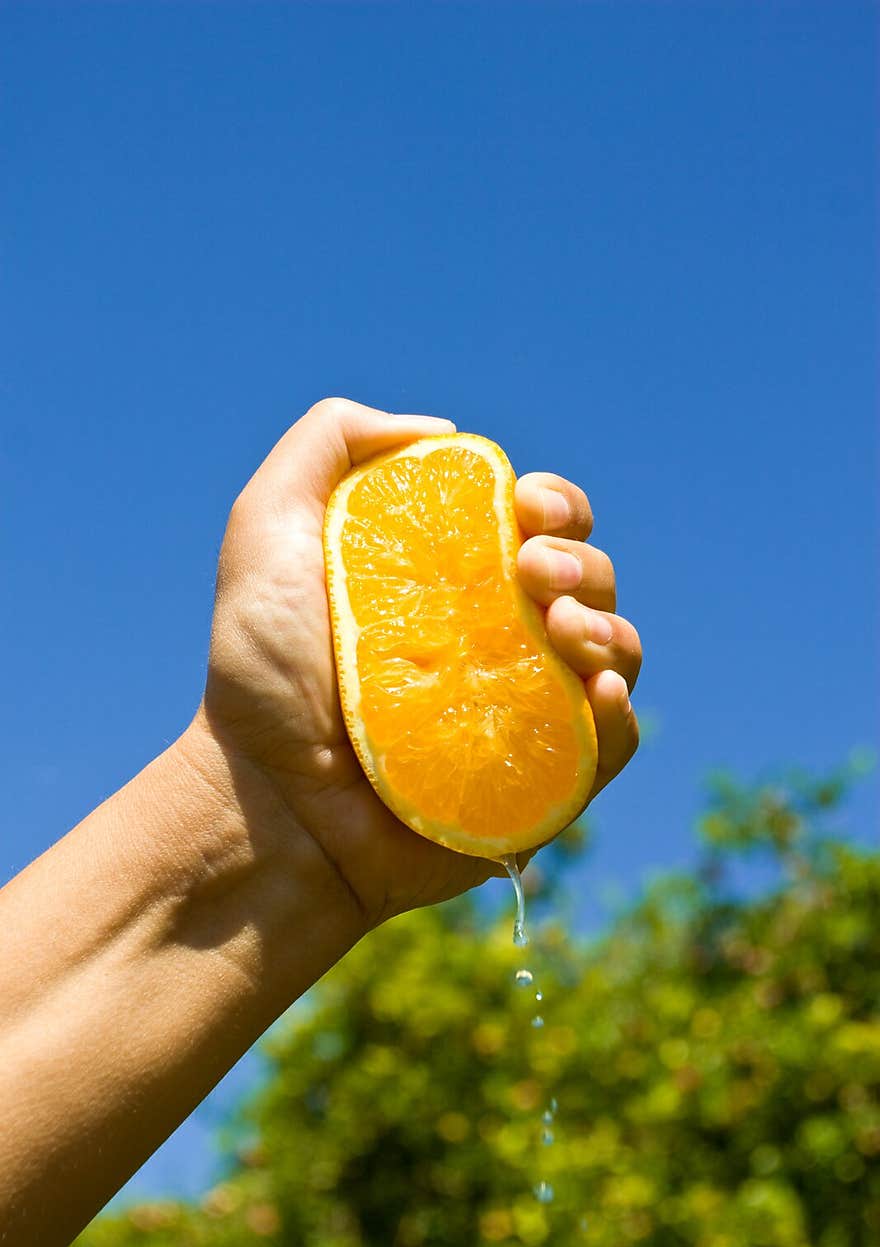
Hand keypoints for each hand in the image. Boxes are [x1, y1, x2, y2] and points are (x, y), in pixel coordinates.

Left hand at [197, 399, 640, 932]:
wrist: (267, 798)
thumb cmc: (261, 674)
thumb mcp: (269, 527)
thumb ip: (330, 443)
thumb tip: (443, 433)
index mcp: (458, 584)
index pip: (545, 526)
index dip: (556, 503)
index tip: (524, 509)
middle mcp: (503, 642)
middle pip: (590, 580)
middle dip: (580, 560)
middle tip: (532, 573)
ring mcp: (528, 713)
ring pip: (617, 651)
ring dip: (608, 626)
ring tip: (558, 626)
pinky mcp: (542, 783)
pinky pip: (614, 743)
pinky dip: (621, 713)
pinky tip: (594, 689)